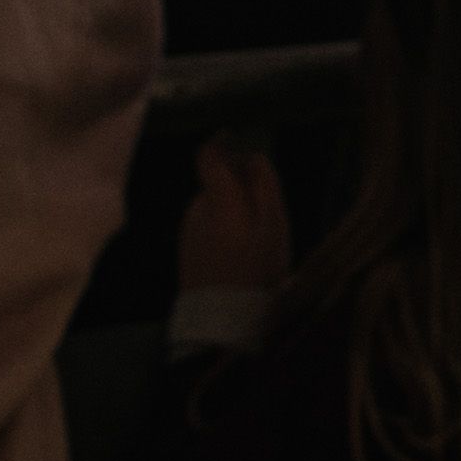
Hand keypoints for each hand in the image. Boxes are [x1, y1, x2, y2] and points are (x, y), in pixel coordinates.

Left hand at [177, 138, 293, 296]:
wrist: (222, 322)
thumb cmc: (254, 271)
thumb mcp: (273, 227)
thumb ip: (264, 187)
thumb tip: (254, 156)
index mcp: (218, 201)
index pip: (208, 157)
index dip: (221, 142)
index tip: (236, 138)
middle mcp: (196, 211)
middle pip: (216, 183)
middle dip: (238, 185)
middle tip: (266, 207)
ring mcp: (188, 233)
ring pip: (213, 207)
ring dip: (233, 211)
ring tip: (256, 238)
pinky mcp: (186, 252)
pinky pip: (207, 228)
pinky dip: (223, 230)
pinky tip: (240, 253)